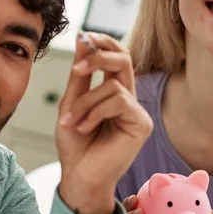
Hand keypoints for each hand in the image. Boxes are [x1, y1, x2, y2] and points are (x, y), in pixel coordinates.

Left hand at [55, 32, 152, 213]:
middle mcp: (129, 98)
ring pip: (113, 86)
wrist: (79, 176)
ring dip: (86, 103)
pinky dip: (94, 113)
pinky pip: (118, 102)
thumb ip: (80, 74)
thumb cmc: (75, 145)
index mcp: (114, 91)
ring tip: (72, 122)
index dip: (103, 43)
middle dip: (99, 58)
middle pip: (124, 60)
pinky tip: (84, 128)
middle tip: (79, 68)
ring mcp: (137, 111)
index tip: (83, 37)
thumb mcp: (71, 103)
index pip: (117, 56)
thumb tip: (83, 39)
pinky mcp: (141, 124)